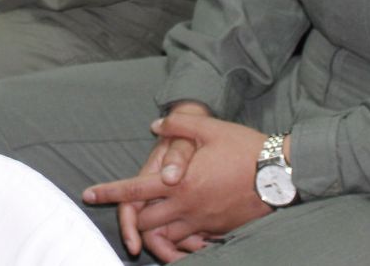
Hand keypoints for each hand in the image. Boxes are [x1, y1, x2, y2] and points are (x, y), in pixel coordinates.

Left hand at [85, 112, 271, 260]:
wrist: (280, 174)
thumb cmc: (244, 148)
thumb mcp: (209, 128)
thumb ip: (178, 123)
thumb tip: (155, 125)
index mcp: (179, 182)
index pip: (134, 191)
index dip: (108, 192)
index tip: (88, 194)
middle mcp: (186, 207)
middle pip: (145, 222)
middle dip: (131, 219)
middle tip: (127, 211)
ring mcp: (203, 223)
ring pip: (166, 238)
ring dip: (154, 233)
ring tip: (150, 225)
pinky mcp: (218, 231)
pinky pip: (191, 245)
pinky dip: (180, 242)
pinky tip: (180, 232)